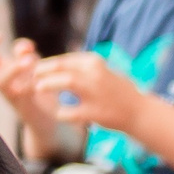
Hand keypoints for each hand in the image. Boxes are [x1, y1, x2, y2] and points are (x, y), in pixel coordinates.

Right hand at [0, 34, 55, 144]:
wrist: (45, 118)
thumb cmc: (33, 87)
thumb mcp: (27, 63)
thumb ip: (23, 51)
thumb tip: (25, 46)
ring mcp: (11, 95)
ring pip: (1, 83)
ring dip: (13, 69)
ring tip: (29, 60)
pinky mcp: (28, 105)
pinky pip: (26, 93)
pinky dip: (33, 81)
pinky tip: (40, 76)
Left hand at [35, 52, 150, 137]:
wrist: (141, 112)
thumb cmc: (116, 91)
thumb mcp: (100, 71)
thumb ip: (79, 67)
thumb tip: (51, 65)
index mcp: (95, 62)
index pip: (63, 60)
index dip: (45, 66)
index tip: (34, 71)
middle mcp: (97, 73)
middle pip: (61, 67)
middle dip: (42, 72)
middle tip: (32, 79)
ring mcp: (98, 92)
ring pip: (66, 81)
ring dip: (48, 84)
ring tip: (38, 88)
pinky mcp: (97, 112)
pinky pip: (70, 111)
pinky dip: (60, 112)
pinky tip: (58, 114)